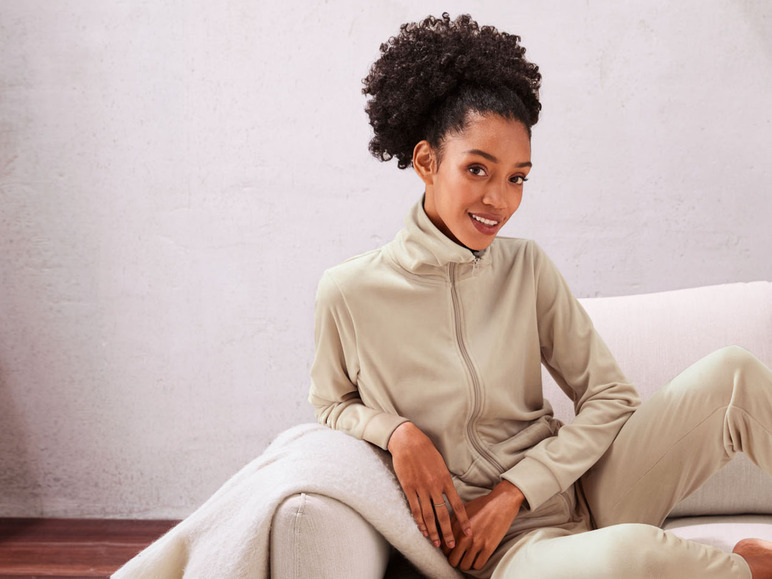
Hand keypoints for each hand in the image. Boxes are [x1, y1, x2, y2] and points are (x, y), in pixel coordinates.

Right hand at [388, 422, 471, 547]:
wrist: (408, 441)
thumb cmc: (425, 450)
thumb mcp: (440, 464)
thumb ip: (445, 480)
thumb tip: (450, 493)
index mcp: (445, 480)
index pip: (457, 505)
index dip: (463, 520)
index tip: (468, 533)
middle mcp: (434, 486)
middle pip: (443, 514)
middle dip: (448, 532)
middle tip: (451, 546)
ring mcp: (420, 488)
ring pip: (428, 515)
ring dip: (433, 531)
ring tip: (436, 543)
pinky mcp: (408, 488)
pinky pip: (414, 508)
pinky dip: (419, 521)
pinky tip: (422, 530)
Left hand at [443, 480, 524, 570]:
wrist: (501, 502)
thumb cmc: (482, 505)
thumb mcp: (461, 509)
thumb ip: (452, 522)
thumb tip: (446, 535)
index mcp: (456, 527)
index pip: (444, 548)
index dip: (448, 552)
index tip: (452, 551)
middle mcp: (464, 536)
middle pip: (452, 560)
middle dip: (455, 560)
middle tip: (459, 557)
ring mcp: (476, 543)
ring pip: (464, 565)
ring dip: (465, 564)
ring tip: (468, 559)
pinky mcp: (488, 547)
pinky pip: (478, 565)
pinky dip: (476, 565)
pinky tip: (477, 559)